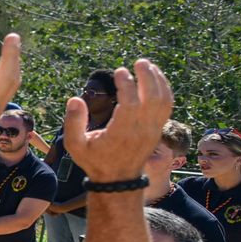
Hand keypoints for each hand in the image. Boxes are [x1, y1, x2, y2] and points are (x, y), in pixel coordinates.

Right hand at [61, 60, 172, 182]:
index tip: (119, 71)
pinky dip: (164, 89)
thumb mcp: (75, 145)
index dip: (127, 85)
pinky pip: (167, 106)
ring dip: (158, 81)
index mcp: (121, 133)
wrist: (118, 180)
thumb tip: (74, 99)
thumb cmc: (95, 160)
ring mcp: (152, 130)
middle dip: (148, 77)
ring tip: (148, 65)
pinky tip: (156, 78)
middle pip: (152, 98)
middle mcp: (141, 130)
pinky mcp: (157, 129)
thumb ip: (73, 122)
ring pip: (163, 101)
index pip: (131, 104)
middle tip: (139, 62)